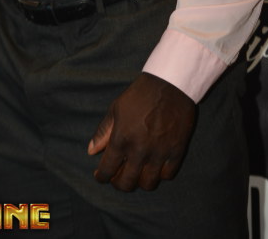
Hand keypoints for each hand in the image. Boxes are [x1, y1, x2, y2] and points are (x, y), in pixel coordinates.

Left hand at [88, 72, 195, 191]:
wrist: (169, 84)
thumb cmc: (139, 95)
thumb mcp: (116, 109)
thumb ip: (103, 132)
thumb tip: (91, 152)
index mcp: (122, 138)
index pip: (107, 170)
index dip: (101, 177)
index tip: (101, 176)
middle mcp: (140, 150)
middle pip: (127, 183)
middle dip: (119, 183)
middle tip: (118, 177)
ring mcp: (159, 153)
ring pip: (148, 184)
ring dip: (140, 182)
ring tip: (137, 173)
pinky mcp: (176, 151)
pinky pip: (168, 175)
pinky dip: (160, 175)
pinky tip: (155, 167)